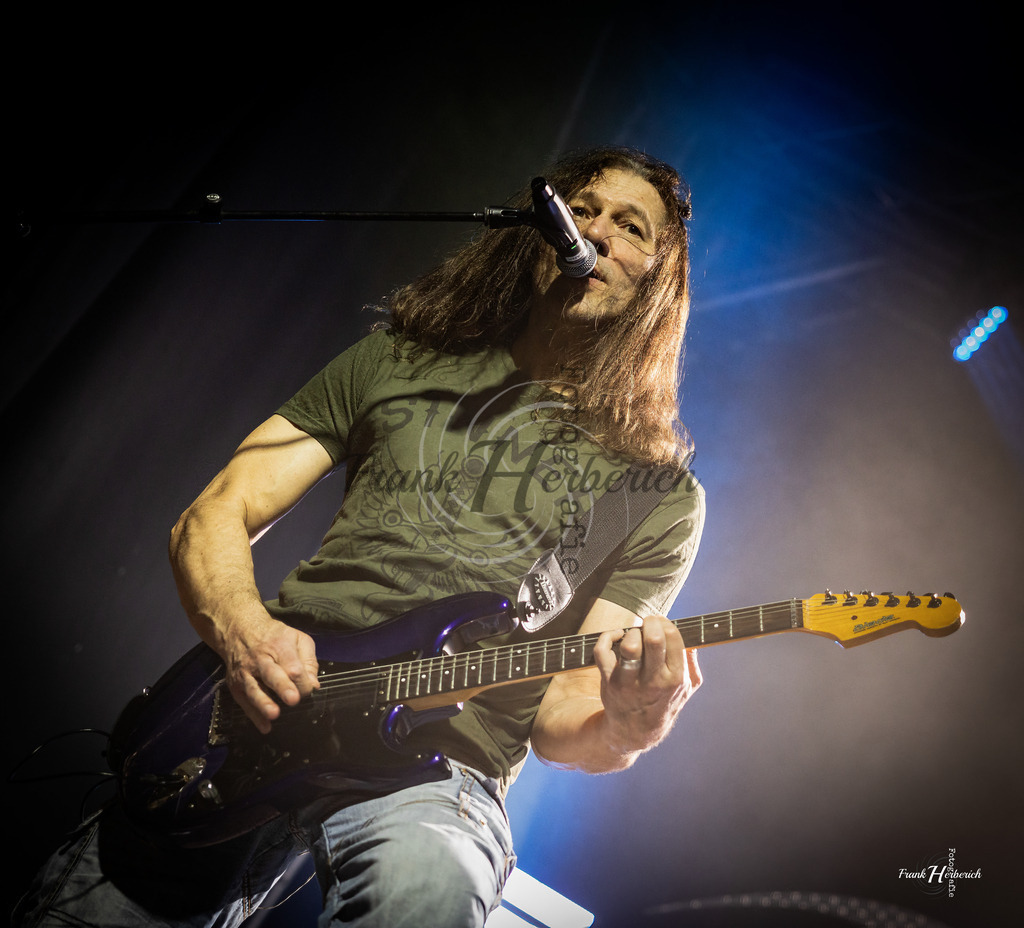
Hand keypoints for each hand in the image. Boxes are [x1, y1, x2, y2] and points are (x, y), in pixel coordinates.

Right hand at [219, 608, 319, 733]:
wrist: (240, 630)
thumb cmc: (275, 637)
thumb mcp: (298, 639)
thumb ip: (309, 661)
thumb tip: (314, 684)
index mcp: (279, 646)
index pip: (293, 665)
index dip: (302, 680)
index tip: (309, 689)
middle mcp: (260, 659)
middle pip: (272, 674)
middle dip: (283, 687)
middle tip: (293, 700)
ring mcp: (246, 673)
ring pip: (254, 689)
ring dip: (263, 703)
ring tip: (274, 715)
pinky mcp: (236, 685)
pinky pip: (244, 702)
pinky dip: (254, 715)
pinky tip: (265, 726)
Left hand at [592, 615, 700, 754]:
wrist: (636, 731)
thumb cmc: (663, 703)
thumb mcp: (687, 688)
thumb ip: (692, 663)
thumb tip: (691, 640)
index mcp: (676, 678)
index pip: (673, 638)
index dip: (665, 623)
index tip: (660, 623)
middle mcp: (654, 681)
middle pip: (653, 640)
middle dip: (650, 623)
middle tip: (647, 624)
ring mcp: (630, 682)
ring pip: (629, 646)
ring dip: (631, 633)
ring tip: (633, 635)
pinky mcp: (610, 682)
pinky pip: (602, 651)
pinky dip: (607, 637)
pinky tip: (615, 637)